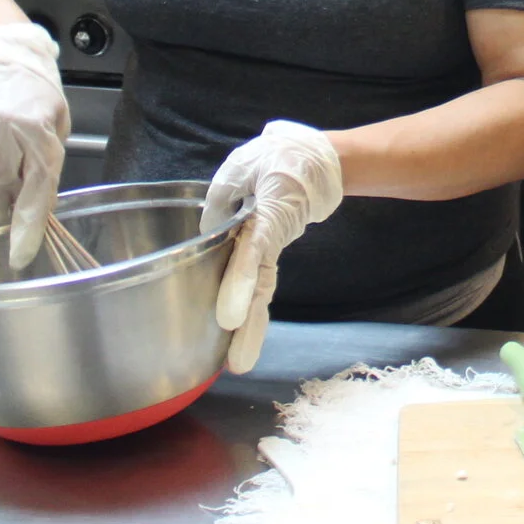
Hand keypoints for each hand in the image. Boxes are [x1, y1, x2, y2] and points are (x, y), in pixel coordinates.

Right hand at [0, 23, 67, 269]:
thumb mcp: (56, 111)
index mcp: (38, 133)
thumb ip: (50, 150)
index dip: (28, 226)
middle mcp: (5, 134)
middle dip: (2, 198)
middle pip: (2, 186)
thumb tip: (43, 189)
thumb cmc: (30, 73)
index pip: (37, 191)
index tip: (20, 254)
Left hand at [201, 120, 344, 373]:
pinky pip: (260, 283)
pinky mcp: (270, 250)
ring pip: (262, 292)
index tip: (228, 316)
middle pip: (261, 287)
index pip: (253, 252)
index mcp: (268, 214)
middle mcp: (273, 239)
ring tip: (238, 362)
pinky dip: (251, 309)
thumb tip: (206, 229)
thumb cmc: (277, 160)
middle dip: (249, 326)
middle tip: (238, 364)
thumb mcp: (244, 166)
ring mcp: (274, 248)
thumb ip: (222, 195)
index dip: (240, 284)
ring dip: (252, 328)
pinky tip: (237, 334)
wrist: (317, 160)